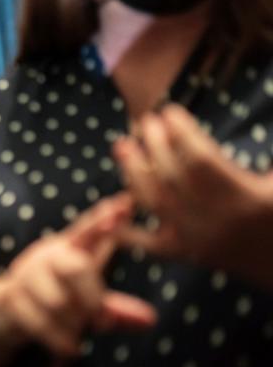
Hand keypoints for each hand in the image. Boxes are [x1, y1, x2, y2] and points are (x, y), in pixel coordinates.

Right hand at [0, 194, 156, 355]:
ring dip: (72, 324)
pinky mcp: (11, 297)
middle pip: (76, 268)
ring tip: (78, 336)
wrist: (4, 312)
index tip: (125, 204)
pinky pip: (39, 322)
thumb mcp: (86, 301)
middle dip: (91, 297)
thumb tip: (150, 321)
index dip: (105, 218)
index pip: (88, 229)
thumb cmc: (53, 299)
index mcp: (69, 248)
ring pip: (58, 302)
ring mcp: (26, 275)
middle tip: (102, 320)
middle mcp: (47, 255)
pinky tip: (70, 348)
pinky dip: (58, 339)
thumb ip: (116, 309)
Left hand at [113, 105, 272, 285]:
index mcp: (244, 198)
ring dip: (134, 172)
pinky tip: (110, 207)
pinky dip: (124, 228)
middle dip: (155, 145)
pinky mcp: (184, 255)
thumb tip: (270, 111)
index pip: (202, 160)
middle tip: (146, 121)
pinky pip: (146, 244)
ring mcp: (196, 239)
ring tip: (122, 146)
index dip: (182, 134)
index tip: (170, 111)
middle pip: (173, 177)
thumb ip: (269, 153)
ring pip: (155, 203)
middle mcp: (215, 219)